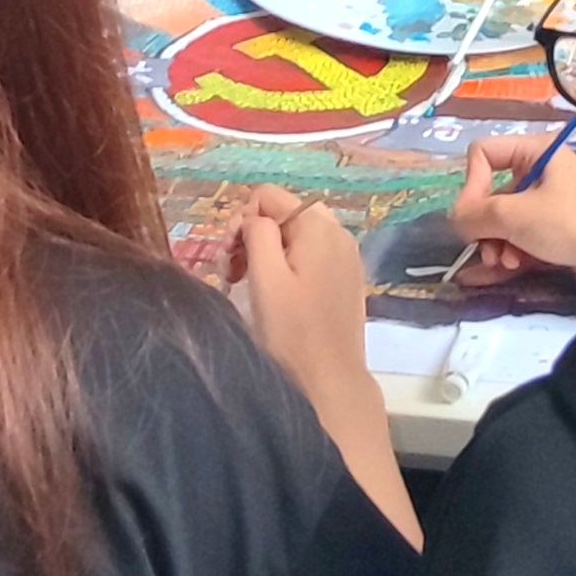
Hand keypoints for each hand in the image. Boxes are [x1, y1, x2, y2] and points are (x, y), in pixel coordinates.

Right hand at [234, 185, 371, 380]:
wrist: (330, 379)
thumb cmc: (292, 331)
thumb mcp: (265, 277)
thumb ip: (257, 233)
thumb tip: (253, 217)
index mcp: (319, 226)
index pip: (268, 196)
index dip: (240, 221)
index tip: (229, 257)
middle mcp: (338, 233)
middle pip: (282, 213)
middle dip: (252, 235)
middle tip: (234, 271)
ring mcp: (346, 256)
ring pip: (295, 235)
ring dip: (266, 251)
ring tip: (249, 284)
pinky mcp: (346, 277)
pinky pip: (310, 255)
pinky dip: (287, 265)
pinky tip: (276, 293)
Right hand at [449, 142, 575, 286]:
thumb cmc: (570, 224)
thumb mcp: (515, 215)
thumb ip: (476, 214)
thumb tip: (455, 220)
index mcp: (535, 150)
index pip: (483, 153)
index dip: (471, 184)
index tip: (471, 216)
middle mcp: (539, 170)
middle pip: (489, 191)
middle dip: (484, 224)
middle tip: (486, 249)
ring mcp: (546, 201)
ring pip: (501, 217)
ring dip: (496, 242)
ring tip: (504, 263)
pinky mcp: (553, 228)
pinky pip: (518, 234)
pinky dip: (511, 249)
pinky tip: (513, 266)